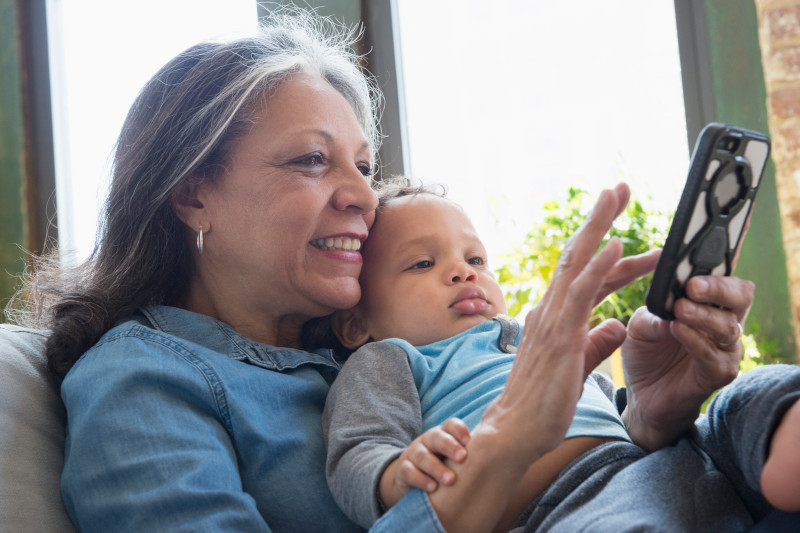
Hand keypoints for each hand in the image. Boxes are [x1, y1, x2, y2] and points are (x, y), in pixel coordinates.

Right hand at [378, 418, 469, 508]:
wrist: (411, 479)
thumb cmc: (441, 465)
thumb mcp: (451, 457)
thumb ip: (465, 451)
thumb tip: (490, 451)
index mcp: (442, 434)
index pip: (450, 425)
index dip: (458, 430)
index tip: (468, 440)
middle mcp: (427, 441)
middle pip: (436, 437)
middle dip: (449, 446)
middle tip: (463, 458)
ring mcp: (413, 454)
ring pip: (423, 456)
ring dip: (436, 467)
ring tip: (450, 480)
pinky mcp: (403, 470)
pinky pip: (409, 472)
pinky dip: (421, 479)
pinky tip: (432, 488)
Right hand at [428, 183, 656, 532]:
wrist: (515, 432)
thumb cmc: (543, 404)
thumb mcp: (579, 366)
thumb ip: (599, 341)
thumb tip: (619, 324)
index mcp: (555, 317)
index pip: (584, 273)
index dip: (607, 248)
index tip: (627, 227)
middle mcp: (550, 310)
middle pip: (577, 254)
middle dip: (598, 218)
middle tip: (617, 187)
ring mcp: (551, 320)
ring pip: (576, 262)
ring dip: (598, 226)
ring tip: (616, 195)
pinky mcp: (559, 337)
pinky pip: (580, 295)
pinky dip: (598, 267)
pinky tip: (616, 246)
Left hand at [621, 275, 753, 450]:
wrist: (641, 393)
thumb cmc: (645, 350)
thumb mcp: (640, 322)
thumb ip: (656, 309)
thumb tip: (672, 300)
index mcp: (708, 302)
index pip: (726, 275)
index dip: (720, 264)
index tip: (702, 257)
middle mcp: (723, 320)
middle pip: (740, 296)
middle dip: (718, 288)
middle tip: (693, 286)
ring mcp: (724, 348)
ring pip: (727, 326)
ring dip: (703, 316)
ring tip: (680, 310)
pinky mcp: (718, 373)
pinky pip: (714, 356)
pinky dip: (697, 341)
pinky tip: (679, 331)